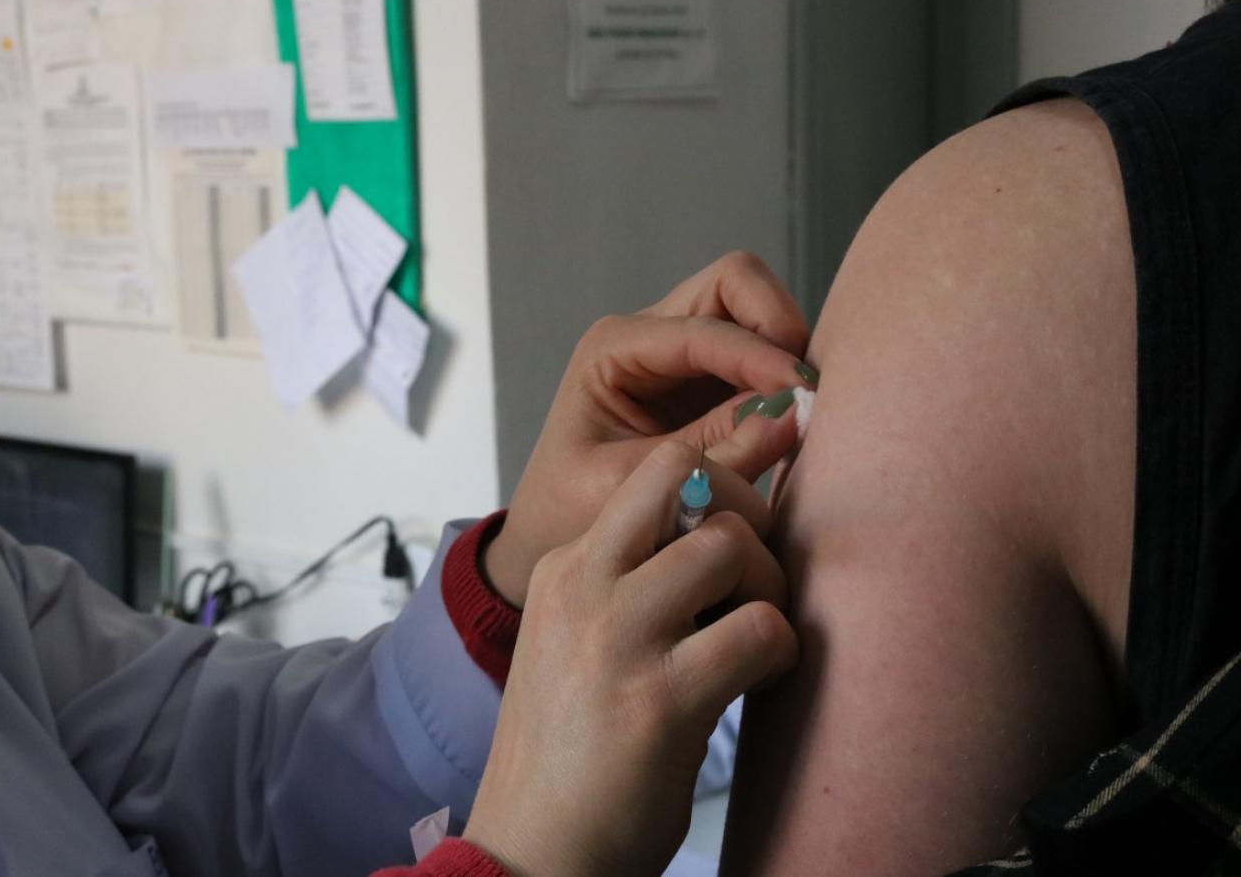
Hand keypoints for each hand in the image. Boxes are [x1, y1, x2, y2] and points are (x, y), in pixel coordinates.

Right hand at [464, 441, 799, 876]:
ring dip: (769, 588)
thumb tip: (727, 533)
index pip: (656, 474)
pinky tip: (758, 684)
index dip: (719, 493)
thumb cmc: (571, 752)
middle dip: (748, 517)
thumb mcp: (577, 641)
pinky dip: (780, 653)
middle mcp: (583, 585)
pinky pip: (760, 630)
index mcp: (564, 567)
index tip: (742, 538)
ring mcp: (618, 637)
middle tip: (756, 579)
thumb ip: (632, 582)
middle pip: (693, 481)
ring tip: (755, 638)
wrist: (534, 850)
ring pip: (731, 545)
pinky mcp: (661, 698)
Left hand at [485, 251, 812, 605]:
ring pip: (756, 310)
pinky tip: (791, 422)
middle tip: (803, 388)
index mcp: (613, 349)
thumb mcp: (629, 486)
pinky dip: (784, 377)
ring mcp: (683, 355)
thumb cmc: (568, 510)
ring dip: (786, 350)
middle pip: (735, 283)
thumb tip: (792, 416)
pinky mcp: (711, 383)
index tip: (802, 394)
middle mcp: (649, 337)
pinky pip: (763, 355)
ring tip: (801, 409)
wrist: (552, 535)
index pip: (703, 328)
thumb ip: (710, 453)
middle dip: (778, 323)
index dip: (758, 356)